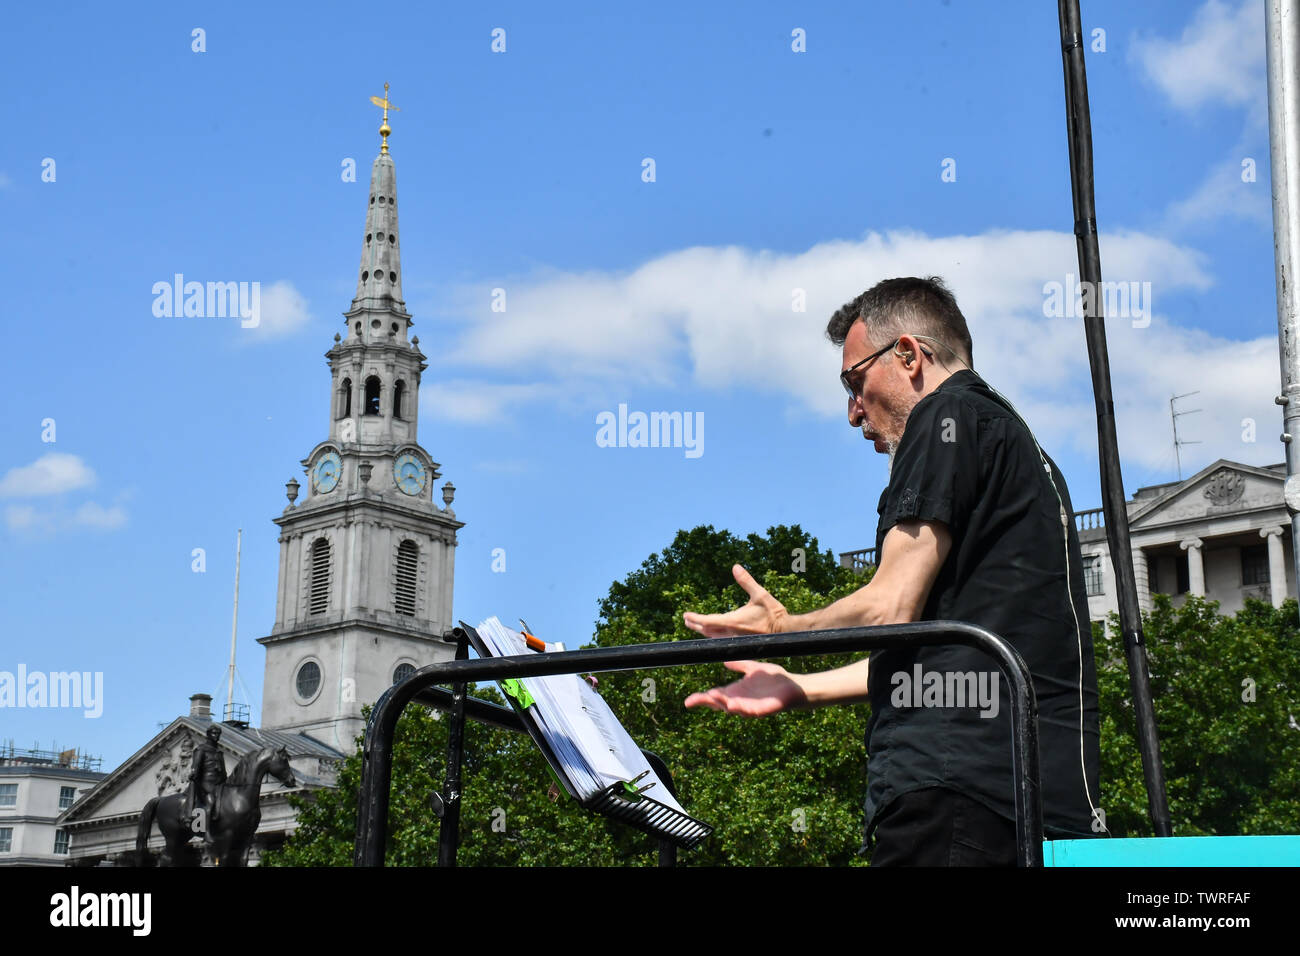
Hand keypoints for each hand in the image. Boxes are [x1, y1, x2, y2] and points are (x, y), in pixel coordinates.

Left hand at [682, 565, 787, 636]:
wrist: (786, 631)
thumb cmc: (773, 612)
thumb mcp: (760, 594)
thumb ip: (746, 581)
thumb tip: (735, 567)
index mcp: (734, 621)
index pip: (708, 621)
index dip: (695, 619)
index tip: (686, 615)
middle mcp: (732, 632)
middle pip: (707, 630)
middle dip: (696, 625)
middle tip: (686, 620)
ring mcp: (736, 639)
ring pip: (714, 636)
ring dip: (704, 630)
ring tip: (695, 625)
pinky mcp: (740, 642)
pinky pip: (722, 640)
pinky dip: (714, 635)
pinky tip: (712, 632)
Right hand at [684, 660, 806, 715]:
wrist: (795, 686)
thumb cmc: (775, 680)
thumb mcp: (753, 669)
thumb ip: (740, 665)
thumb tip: (724, 660)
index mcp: (737, 692)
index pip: (716, 696)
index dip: (702, 699)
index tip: (688, 701)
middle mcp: (742, 701)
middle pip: (720, 704)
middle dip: (707, 702)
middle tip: (693, 701)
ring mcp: (752, 707)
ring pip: (733, 708)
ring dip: (722, 704)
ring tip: (711, 696)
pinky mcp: (764, 710)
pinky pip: (750, 711)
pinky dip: (741, 709)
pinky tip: (732, 705)